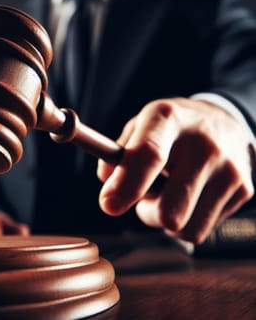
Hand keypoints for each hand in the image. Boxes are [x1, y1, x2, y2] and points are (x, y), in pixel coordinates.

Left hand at [97, 98, 254, 242]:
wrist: (223, 121)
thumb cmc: (172, 129)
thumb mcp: (140, 125)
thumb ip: (116, 154)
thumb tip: (108, 188)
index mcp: (168, 119)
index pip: (148, 155)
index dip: (125, 185)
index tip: (108, 205)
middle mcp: (203, 143)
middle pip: (169, 209)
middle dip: (147, 213)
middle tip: (146, 198)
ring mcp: (228, 168)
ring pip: (185, 228)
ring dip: (166, 221)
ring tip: (168, 196)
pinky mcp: (243, 189)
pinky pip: (202, 229)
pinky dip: (187, 221)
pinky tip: (189, 197)